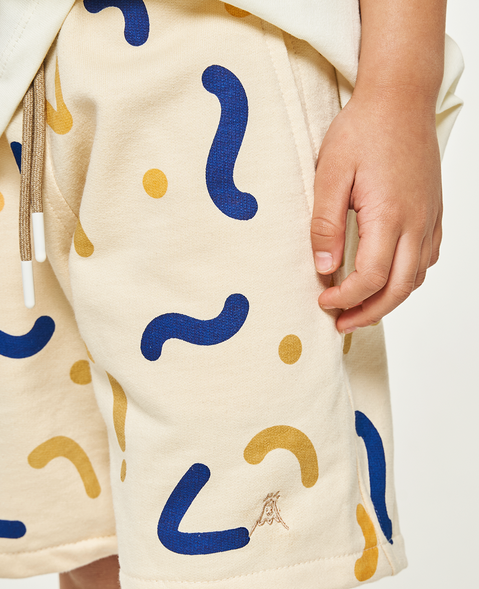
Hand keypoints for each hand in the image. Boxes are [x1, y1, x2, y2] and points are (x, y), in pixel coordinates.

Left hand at [311, 90, 442, 332]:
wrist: (400, 96)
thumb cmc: (363, 130)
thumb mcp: (330, 175)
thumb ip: (326, 224)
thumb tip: (324, 267)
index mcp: (389, 216)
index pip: (370, 277)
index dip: (346, 298)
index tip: (323, 302)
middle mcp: (416, 222)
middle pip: (399, 288)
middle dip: (369, 313)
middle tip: (342, 324)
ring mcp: (429, 217)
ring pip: (417, 277)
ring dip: (390, 300)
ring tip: (362, 309)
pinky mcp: (434, 211)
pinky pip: (428, 257)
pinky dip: (409, 278)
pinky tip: (390, 279)